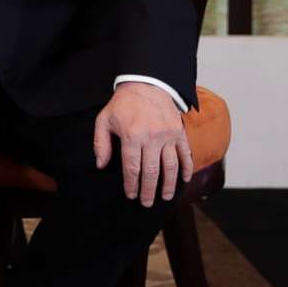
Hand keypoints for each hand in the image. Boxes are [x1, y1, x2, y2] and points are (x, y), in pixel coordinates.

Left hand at [93, 83, 192, 206]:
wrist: (147, 83)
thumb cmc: (123, 104)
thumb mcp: (104, 119)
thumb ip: (100, 143)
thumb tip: (101, 165)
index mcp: (132, 136)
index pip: (132, 167)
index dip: (132, 184)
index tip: (131, 195)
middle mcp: (152, 137)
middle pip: (152, 172)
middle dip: (149, 190)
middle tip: (147, 203)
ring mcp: (169, 135)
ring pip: (171, 166)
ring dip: (169, 184)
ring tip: (166, 197)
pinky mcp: (180, 132)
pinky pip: (185, 154)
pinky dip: (187, 168)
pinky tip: (184, 180)